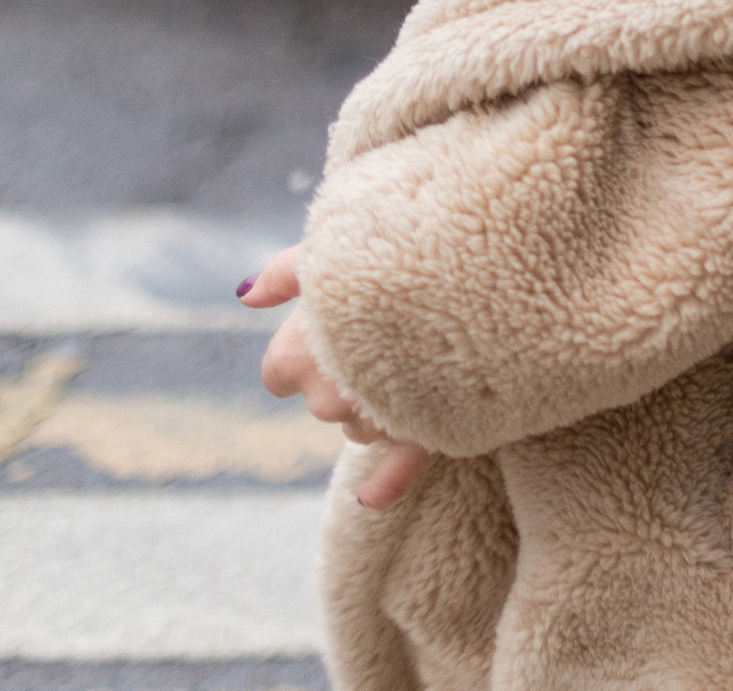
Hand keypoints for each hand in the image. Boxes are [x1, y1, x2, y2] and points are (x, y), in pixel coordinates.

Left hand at [244, 245, 432, 510]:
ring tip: (417, 346)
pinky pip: (398, 471)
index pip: (277, 374)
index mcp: (296, 355)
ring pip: (361, 428)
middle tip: (382, 326)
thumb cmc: (399, 247)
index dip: (302, 351)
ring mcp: (377, 421)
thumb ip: (286, 272)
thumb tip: (244, 295)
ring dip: (378, 403)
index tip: (330, 326)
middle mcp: (327, 398)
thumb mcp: (338, 244)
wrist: (478, 265)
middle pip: (322, 403)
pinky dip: (383, 485)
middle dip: (343, 376)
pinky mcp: (425, 434)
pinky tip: (367, 498)